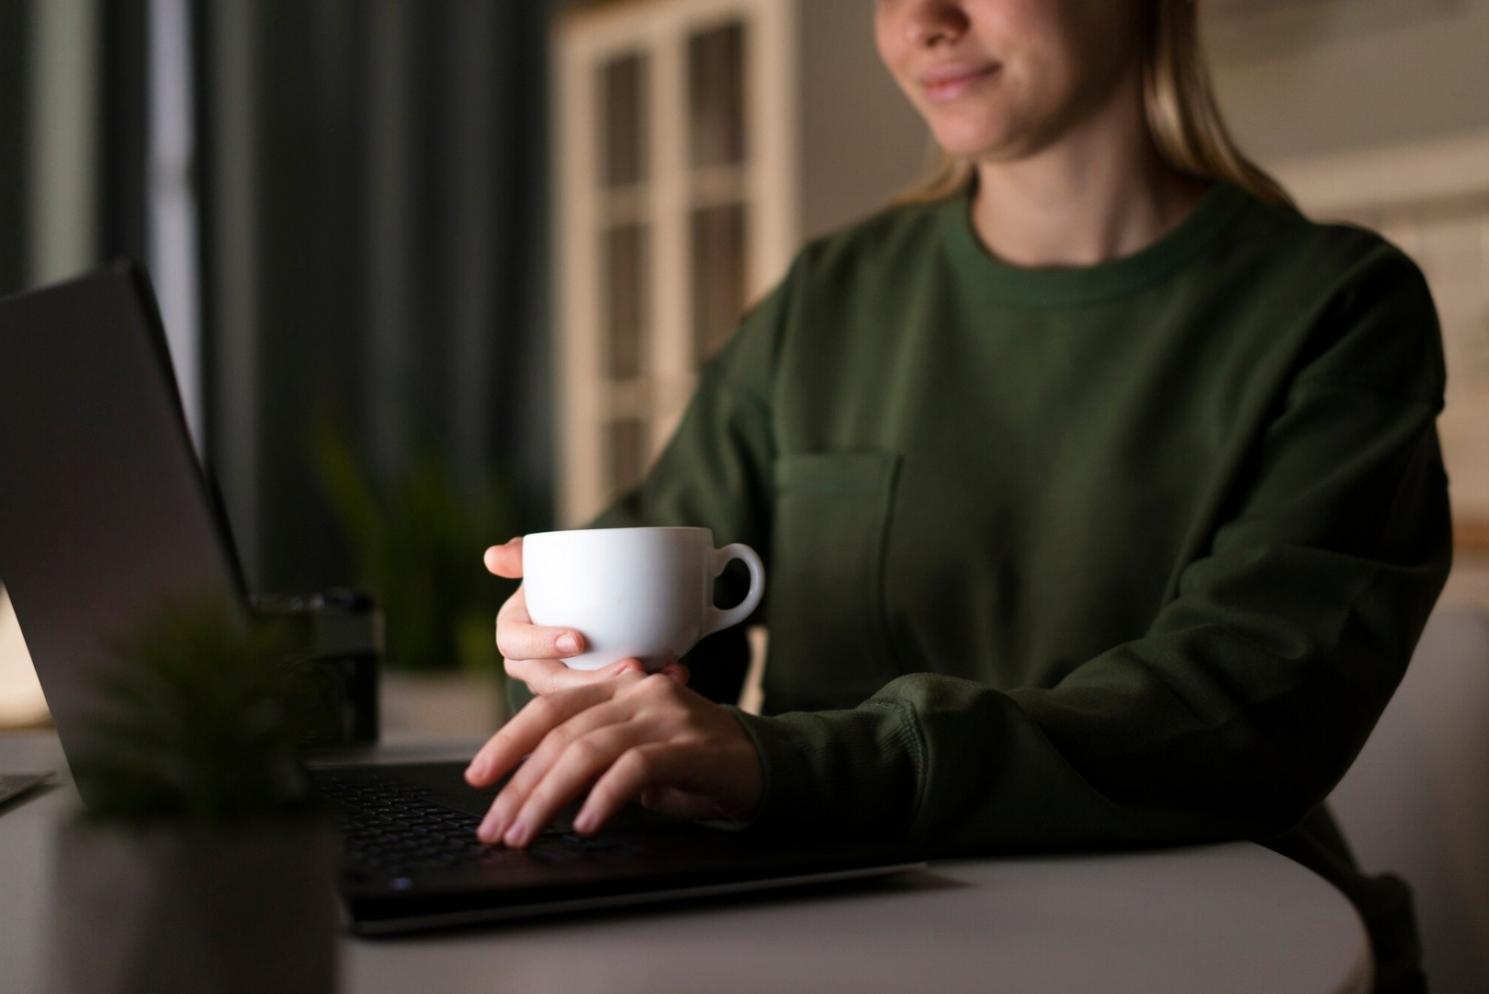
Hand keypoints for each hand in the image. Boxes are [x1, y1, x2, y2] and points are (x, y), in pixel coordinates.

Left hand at [464, 672, 763, 846]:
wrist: (768, 762)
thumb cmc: (697, 763)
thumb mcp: (638, 750)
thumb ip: (595, 754)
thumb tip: (535, 789)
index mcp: (620, 686)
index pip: (551, 707)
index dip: (509, 741)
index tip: (479, 777)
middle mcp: (639, 692)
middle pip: (562, 734)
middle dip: (521, 786)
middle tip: (498, 827)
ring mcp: (666, 717)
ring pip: (589, 750)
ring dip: (548, 797)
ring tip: (527, 834)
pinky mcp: (691, 747)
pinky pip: (635, 768)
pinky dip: (604, 798)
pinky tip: (585, 825)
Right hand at [485, 537, 689, 692]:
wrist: (597, 592)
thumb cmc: (561, 577)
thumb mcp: (544, 562)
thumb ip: (523, 554)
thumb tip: (492, 556)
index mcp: (514, 633)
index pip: (514, 645)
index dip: (541, 645)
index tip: (578, 640)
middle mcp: (534, 666)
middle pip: (555, 684)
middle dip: (592, 681)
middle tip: (634, 666)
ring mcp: (567, 686)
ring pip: (588, 701)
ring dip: (626, 691)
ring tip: (666, 674)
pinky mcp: (598, 694)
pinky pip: (617, 700)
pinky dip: (648, 690)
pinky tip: (679, 674)